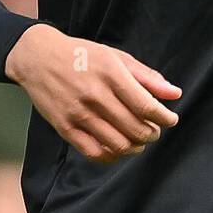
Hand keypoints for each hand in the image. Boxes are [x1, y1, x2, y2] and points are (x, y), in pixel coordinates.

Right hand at [5, 24, 180, 163]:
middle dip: (152, 134)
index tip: (170, 120)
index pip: (147, 106)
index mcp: (111, 74)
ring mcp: (78, 114)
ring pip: (118, 145)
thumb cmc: (81, 56)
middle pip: (135, 129)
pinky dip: (112, 156)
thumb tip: (175, 93)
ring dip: (136, 147)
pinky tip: (118, 147)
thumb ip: (147, 77)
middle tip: (154, 130)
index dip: (165, 118)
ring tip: (139, 139)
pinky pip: (95, 153)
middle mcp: (95, 95)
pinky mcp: (65, 128)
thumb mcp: (116, 57)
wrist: (38, 58)